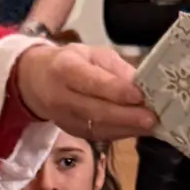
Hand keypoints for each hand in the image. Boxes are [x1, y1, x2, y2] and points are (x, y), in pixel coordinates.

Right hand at [14, 44, 156, 139]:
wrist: (37, 81)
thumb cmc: (71, 63)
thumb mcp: (92, 54)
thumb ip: (116, 68)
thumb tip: (140, 85)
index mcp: (65, 69)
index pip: (92, 82)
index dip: (116, 91)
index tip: (139, 96)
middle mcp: (61, 96)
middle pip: (95, 111)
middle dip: (126, 117)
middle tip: (151, 118)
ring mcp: (65, 118)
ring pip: (98, 127)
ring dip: (127, 128)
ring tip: (151, 126)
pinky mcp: (73, 132)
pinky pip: (99, 135)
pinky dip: (120, 133)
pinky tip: (137, 129)